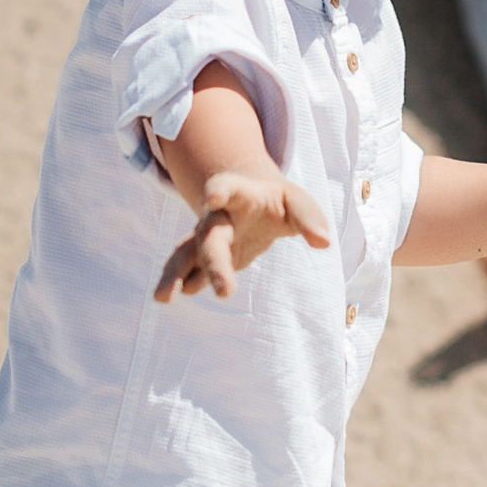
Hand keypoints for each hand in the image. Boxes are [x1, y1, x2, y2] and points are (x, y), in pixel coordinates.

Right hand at [154, 167, 333, 302]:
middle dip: (214, 263)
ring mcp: (208, 237)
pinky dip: (179, 281)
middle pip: (210, 236)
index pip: (229, 188)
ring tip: (162, 297)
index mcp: (240, 194)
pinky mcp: (206, 258)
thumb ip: (310, 218)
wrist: (253, 200)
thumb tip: (323, 242)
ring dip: (175, 274)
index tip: (213, 197)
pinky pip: (187, 269)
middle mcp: (217, 216)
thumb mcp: (298, 202)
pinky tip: (169, 296)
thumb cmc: (277, 201)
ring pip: (186, 253)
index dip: (220, 190)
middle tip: (225, 292)